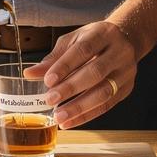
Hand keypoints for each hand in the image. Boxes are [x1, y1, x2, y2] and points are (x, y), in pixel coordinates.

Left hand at [22, 22, 137, 128]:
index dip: (65, 66)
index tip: (48, 80)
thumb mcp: (74, 40)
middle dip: (71, 88)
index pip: (84, 50)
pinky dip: (87, 116)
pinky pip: (107, 106)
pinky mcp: (127, 88)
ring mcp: (126, 71)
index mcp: (103, 34)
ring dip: (79, 107)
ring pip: (104, 92)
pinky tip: (70, 122)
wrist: (126, 40)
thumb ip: (54, 58)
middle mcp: (119, 52)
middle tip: (50, 99)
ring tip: (59, 116)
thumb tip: (30, 74)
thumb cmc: (94, 40)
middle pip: (95, 72)